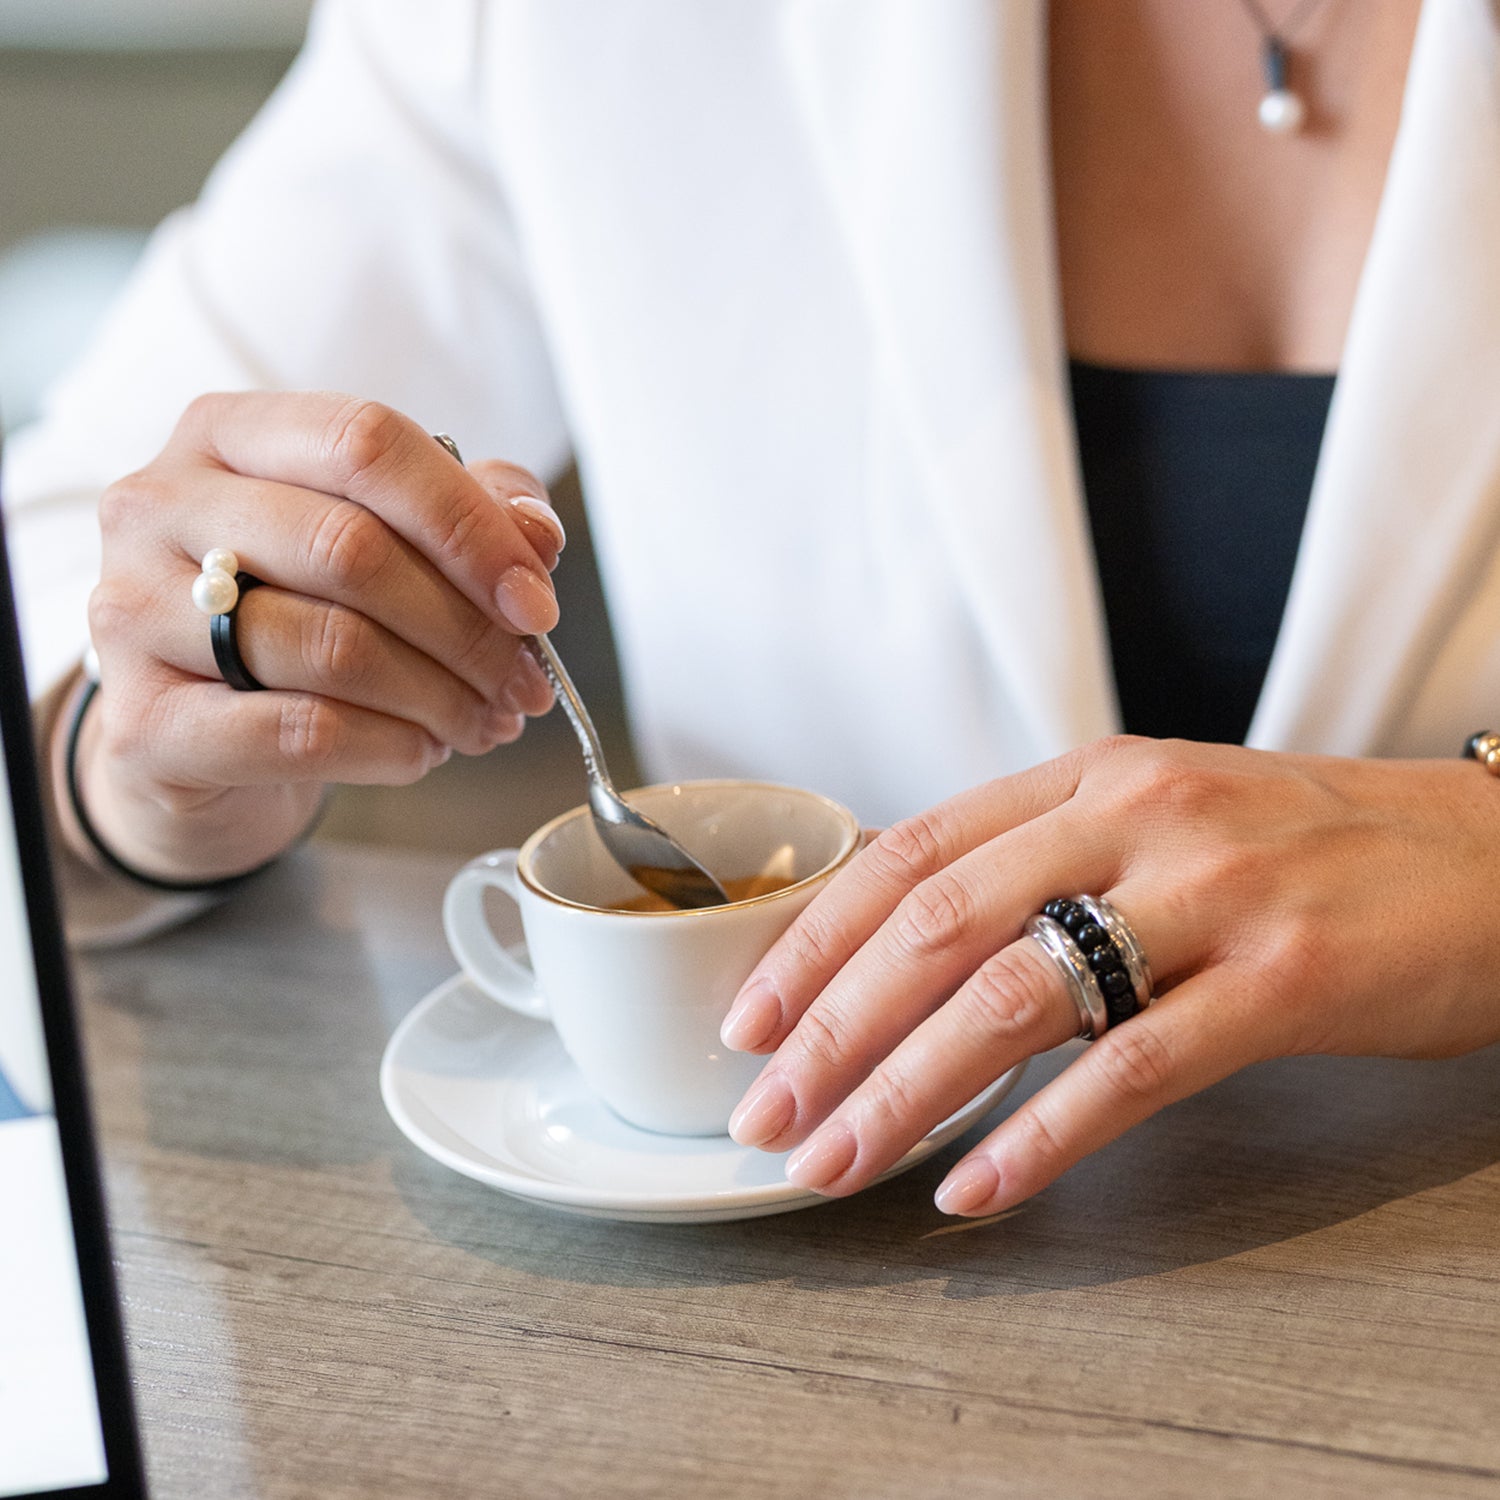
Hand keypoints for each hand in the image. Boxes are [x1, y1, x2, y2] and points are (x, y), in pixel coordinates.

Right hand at [75, 391, 564, 882]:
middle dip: (468, 630)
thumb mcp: (380, 541)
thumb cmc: (293, 615)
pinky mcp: (143, 723)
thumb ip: (467, 515)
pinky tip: (421, 752)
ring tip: (484, 721)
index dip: (471, 526)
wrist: (192, 737)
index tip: (536, 602)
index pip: (366, 443)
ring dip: (440, 698)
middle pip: (352, 549)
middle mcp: (162, 505)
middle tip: (525, 683)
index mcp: (229, 433)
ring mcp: (135, 612)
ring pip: (333, 647)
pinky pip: (299, 733)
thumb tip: (536, 534)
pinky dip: (388, 748)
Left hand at [719, 737, 1499, 1214]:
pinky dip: (1040, 1137)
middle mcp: (1134, 818)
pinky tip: (977, 1189)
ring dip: (904, 1092)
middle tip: (766, 1111)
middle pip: (937, 926)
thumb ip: (1038, 857)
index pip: (911, 852)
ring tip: (837, 1161)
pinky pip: (1131, 1070)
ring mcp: (1210, 897)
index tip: (752, 1017)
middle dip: (831, 1029)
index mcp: (1089, 776)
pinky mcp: (1282, 982)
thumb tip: (903, 931)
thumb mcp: (1157, 814)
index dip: (816, 939)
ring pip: (1012, 997)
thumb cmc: (1305, 844)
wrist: (1486, 856)